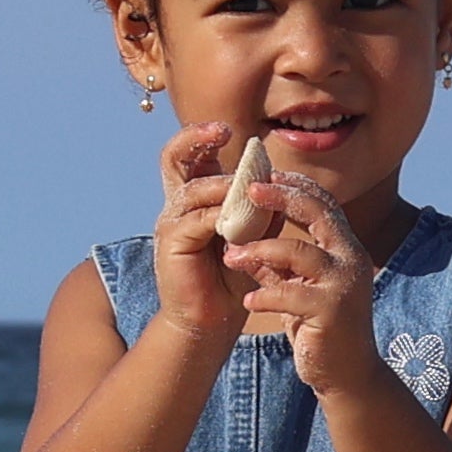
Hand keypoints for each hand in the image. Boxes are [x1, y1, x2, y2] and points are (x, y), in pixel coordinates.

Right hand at [149, 121, 249, 347]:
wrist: (211, 320)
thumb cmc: (233, 278)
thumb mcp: (254, 237)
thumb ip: (262, 210)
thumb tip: (279, 182)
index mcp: (195, 198)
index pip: (192, 155)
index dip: (204, 137)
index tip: (228, 130)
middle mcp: (178, 205)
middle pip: (174, 156)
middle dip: (196, 138)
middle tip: (222, 131)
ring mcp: (171, 222)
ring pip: (195, 189)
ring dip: (225, 187)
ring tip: (251, 190)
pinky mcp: (173, 242)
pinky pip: (198, 219)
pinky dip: (222, 217)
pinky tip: (241, 222)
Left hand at [224, 173, 385, 398]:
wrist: (348, 378)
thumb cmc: (321, 332)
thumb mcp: (296, 292)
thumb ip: (277, 268)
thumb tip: (244, 245)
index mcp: (344, 250)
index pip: (322, 204)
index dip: (293, 186)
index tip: (261, 177)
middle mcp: (350, 260)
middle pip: (317, 212)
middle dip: (281, 197)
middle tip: (247, 190)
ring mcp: (344, 284)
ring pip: (299, 251)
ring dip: (260, 250)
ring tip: (231, 257)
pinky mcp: (332, 311)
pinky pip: (290, 293)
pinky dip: (264, 296)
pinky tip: (248, 303)